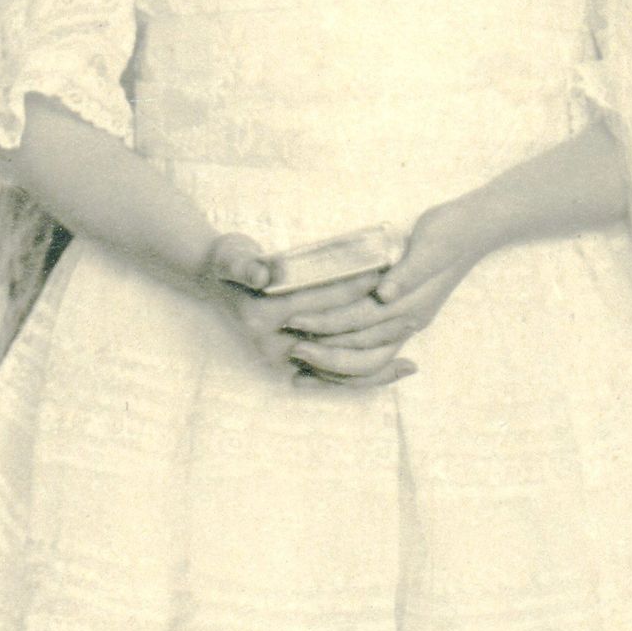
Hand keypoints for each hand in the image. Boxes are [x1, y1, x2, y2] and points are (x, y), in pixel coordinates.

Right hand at [194, 232, 416, 388]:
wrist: (218, 280)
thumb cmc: (230, 261)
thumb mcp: (233, 256)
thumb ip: (245, 265)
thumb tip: (261, 274)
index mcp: (261, 319)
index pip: (317, 304)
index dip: (349, 289)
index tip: (381, 275)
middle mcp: (274, 345)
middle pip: (334, 340)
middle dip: (372, 323)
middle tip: (411, 308)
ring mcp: (287, 358)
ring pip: (340, 367)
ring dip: (379, 353)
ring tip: (413, 331)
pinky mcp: (298, 362)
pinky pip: (339, 375)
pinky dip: (371, 372)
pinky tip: (402, 366)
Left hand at [264, 203, 480, 370]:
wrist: (476, 230)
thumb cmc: (450, 232)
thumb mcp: (431, 246)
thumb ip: (408, 273)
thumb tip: (384, 294)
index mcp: (412, 303)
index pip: (360, 318)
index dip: (326, 322)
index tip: (294, 320)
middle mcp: (409, 320)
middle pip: (362, 347)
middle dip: (325, 352)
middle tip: (290, 349)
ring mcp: (408, 324)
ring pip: (368, 360)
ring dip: (334, 367)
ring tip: (300, 369)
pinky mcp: (403, 321)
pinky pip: (375, 356)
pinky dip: (350, 367)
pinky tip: (324, 370)